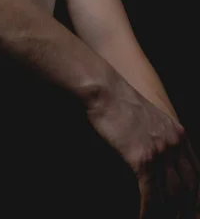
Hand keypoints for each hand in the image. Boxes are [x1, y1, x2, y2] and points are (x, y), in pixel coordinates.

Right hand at [87, 78, 199, 217]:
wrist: (105, 90)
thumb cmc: (120, 101)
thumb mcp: (150, 116)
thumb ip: (160, 134)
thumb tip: (159, 154)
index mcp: (178, 134)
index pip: (196, 172)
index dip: (196, 195)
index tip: (193, 209)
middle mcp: (174, 144)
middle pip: (189, 187)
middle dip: (187, 209)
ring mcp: (159, 152)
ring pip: (172, 195)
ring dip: (168, 214)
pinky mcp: (141, 158)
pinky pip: (151, 195)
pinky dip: (149, 212)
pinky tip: (144, 218)